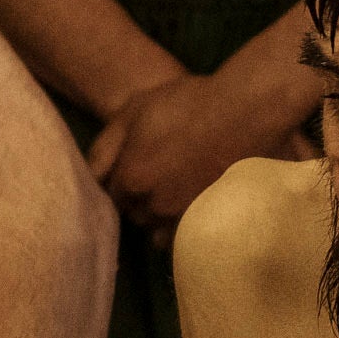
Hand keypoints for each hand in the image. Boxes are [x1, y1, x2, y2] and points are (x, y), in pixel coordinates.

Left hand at [87, 52, 312, 230]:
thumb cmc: (187, 103)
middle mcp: (155, 204)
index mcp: (132, 179)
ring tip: (174, 192)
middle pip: (135, 214)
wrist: (247, 111)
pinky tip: (191, 203)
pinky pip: (187, 234)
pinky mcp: (211, 218)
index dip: (121, 182)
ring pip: (159, 229)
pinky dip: (183, 225)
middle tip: (155, 177)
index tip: (133, 169)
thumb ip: (105, 147)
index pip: (113, 196)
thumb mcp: (134, 111)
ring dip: (160, 216)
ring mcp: (185, 215)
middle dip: (139, 201)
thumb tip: (91, 178)